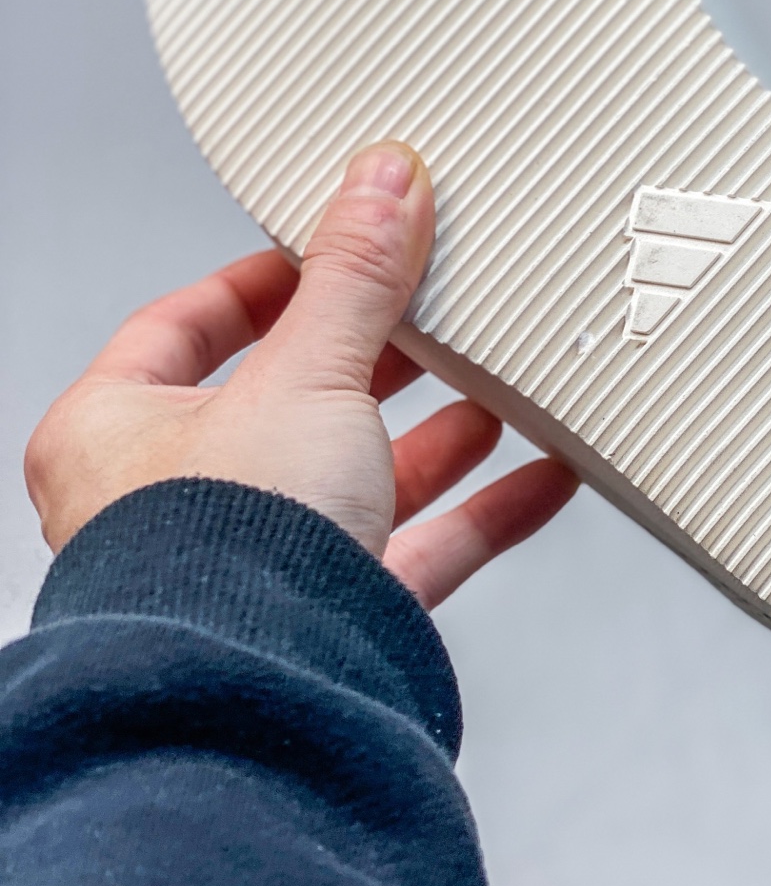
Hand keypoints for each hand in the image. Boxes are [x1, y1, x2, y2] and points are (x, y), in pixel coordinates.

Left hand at [24, 142, 577, 609]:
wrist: (262, 700)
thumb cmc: (221, 555)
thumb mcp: (304, 375)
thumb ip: (355, 278)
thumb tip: (382, 185)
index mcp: (116, 434)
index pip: (185, 328)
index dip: (263, 282)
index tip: (329, 250)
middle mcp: (174, 505)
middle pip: (288, 402)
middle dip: (373, 358)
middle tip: (429, 310)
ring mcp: (258, 567)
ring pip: (357, 478)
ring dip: (435, 433)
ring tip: (499, 386)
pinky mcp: (331, 619)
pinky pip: (416, 550)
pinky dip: (481, 510)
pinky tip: (540, 475)